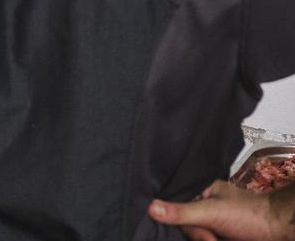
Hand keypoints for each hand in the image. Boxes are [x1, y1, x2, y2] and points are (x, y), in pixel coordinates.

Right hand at [150, 180, 294, 240]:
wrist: (279, 231)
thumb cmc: (247, 215)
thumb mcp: (211, 212)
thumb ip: (181, 212)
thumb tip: (148, 207)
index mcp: (201, 190)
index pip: (175, 204)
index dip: (179, 219)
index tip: (195, 229)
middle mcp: (205, 205)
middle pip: (185, 225)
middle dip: (199, 235)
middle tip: (212, 238)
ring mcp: (213, 222)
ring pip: (194, 235)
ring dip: (204, 240)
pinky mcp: (219, 235)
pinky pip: (202, 238)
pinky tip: (216, 240)